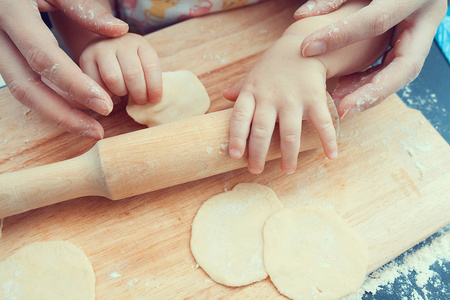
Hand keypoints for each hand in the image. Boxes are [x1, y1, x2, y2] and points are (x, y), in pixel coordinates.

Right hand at [0, 0, 128, 139]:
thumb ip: (82, 7)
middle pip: (26, 86)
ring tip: (90, 128)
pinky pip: (23, 85)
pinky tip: (74, 111)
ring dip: (56, 114)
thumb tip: (118, 31)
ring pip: (22, 91)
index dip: (75, 84)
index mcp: (11, 13)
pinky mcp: (2, 57)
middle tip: (96, 130)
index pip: (44, 58)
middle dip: (63, 114)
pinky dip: (49, 101)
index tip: (104, 105)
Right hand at [80, 33, 161, 104]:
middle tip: (140, 101)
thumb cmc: (130, 65)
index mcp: (140, 43)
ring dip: (121, 92)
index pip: (151, 66)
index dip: (155, 88)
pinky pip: (96, 83)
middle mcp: (120, 42)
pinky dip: (104, 93)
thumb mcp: (144, 66)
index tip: (154, 100)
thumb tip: (154, 101)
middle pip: (133, 74)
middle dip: (139, 94)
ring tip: (123, 94)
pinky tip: (109, 92)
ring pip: (113, 79)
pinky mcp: (85, 58)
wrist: (104, 51)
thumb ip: (150, 80)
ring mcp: (101, 48)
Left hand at [224, 35, 337, 174]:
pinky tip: (331, 156)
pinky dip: (328, 140)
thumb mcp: (254, 74)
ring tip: (287, 170)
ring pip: (289, 133)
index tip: (235, 155)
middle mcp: (270, 97)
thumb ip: (240, 87)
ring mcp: (293, 98)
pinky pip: (322, 123)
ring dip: (288, 156)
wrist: (303, 45)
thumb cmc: (274, 65)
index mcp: (252, 92)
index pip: (239, 118)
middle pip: (261, 131)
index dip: (236, 138)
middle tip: (255, 170)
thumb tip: (224, 96)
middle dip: (257, 154)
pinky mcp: (314, 98)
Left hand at [294, 0, 446, 117]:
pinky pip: (392, 71)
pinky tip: (345, 88)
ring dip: (368, 92)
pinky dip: (369, 82)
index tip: (308, 48)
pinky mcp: (412, 46)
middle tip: (343, 108)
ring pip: (400, 75)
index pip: (377, 20)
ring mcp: (421, 36)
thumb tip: (302, 14)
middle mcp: (425, 20)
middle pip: (405, 65)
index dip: (342, 35)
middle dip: (372, 91)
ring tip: (338, 102)